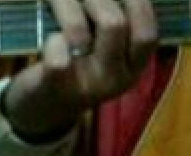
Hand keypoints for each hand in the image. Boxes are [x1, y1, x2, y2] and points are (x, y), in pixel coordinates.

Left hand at [3, 0, 157, 141]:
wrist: (43, 111)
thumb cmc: (77, 68)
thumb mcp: (107, 52)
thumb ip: (118, 25)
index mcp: (133, 68)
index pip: (148, 34)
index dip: (137, 4)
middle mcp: (114, 79)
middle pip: (115, 24)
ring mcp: (84, 85)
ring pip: (82, 32)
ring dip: (69, 9)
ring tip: (62, 4)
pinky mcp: (54, 87)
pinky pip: (56, 58)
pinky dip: (52, 39)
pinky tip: (51, 38)